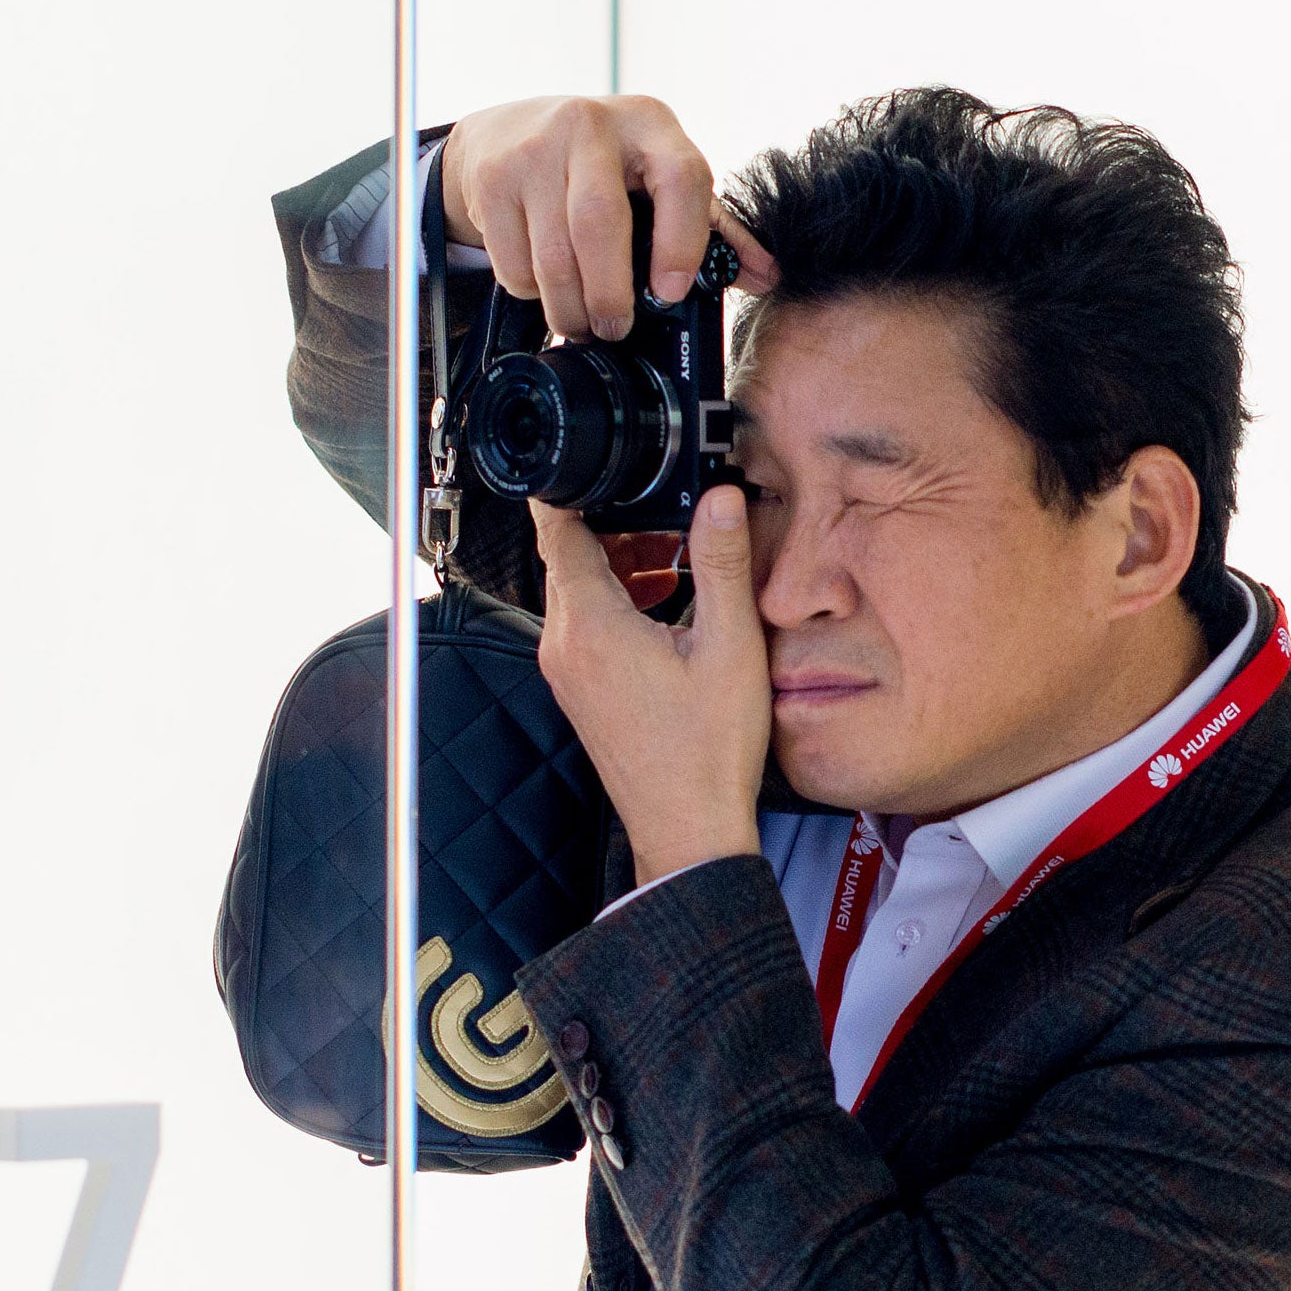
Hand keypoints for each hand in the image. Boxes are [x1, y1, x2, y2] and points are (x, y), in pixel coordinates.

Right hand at [443, 95, 778, 339]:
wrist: (510, 131)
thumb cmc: (602, 164)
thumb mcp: (658, 177)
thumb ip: (713, 227)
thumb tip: (766, 276)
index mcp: (650, 124)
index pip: (680, 177)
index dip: (681, 240)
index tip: (671, 292)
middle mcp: (591, 125)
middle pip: (599, 223)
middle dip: (609, 294)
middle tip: (616, 328)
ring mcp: (534, 150)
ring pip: (552, 254)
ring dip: (569, 308)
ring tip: (583, 325)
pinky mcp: (492, 180)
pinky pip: (514, 263)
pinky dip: (531, 292)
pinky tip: (545, 288)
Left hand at [531, 486, 769, 885]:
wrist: (688, 826)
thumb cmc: (707, 752)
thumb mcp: (731, 646)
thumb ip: (722, 563)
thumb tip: (719, 498)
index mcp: (590, 625)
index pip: (559, 531)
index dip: (574, 489)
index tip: (596, 464)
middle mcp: (564, 645)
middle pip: (568, 556)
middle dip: (614, 525)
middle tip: (668, 516)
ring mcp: (566, 671)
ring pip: (578, 590)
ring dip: (620, 564)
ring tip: (677, 560)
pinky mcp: (578, 689)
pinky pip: (585, 623)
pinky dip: (617, 600)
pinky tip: (667, 606)